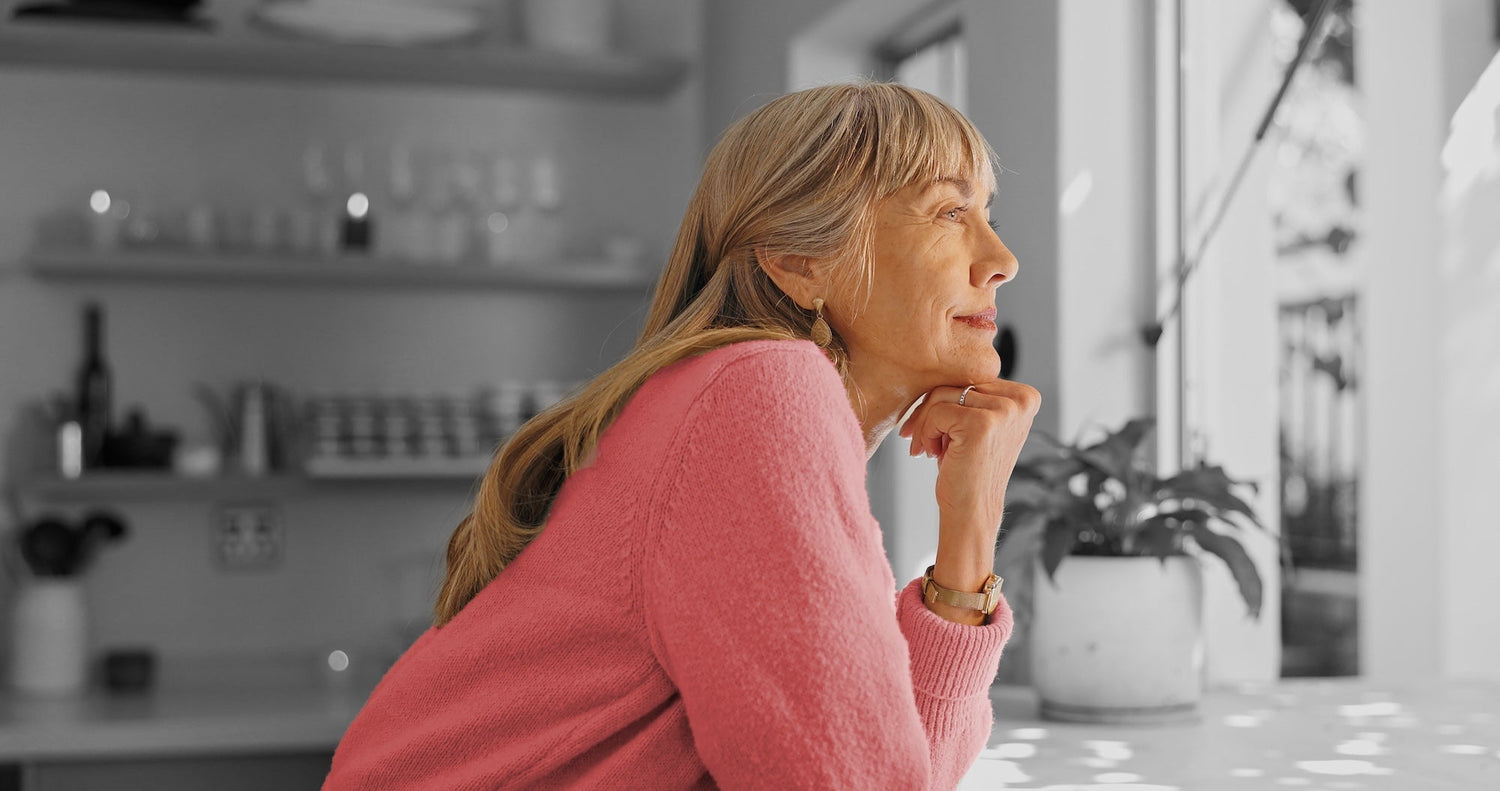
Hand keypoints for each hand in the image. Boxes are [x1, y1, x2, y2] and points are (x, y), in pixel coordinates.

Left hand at [897, 379, 1041, 559]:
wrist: (971, 512)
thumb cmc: (968, 469)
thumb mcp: (977, 424)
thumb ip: (971, 394)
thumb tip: (935, 361)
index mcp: (1025, 396)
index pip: (970, 378)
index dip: (944, 400)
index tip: (932, 428)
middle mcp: (1021, 400)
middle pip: (956, 382)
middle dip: (930, 411)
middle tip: (921, 441)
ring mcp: (1005, 410)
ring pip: (942, 395)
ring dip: (926, 424)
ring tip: (928, 450)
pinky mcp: (983, 423)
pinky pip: (937, 411)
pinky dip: (925, 432)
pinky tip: (931, 454)